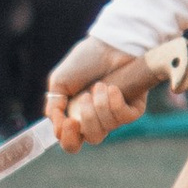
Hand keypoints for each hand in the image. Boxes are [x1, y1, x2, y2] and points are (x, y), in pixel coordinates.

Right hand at [43, 37, 169, 151]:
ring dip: (100, 104)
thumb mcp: (59, 83)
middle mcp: (97, 120)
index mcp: (77, 117)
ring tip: (100, 84)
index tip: (68, 122)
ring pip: (108, 127)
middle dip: (88, 118)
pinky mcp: (133, 108)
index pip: (72, 143)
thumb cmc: (84, 61)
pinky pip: (125, 118)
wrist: (107, 44)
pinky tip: (113, 87)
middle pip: (93, 138)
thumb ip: (54, 108)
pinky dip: (115, 103)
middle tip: (85, 97)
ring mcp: (116, 115)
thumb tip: (57, 128)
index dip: (69, 139)